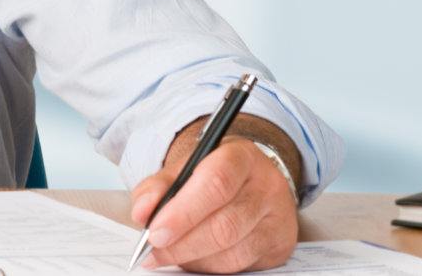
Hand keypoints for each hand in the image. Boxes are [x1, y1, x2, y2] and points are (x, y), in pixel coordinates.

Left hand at [130, 136, 298, 272]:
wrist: (252, 180)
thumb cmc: (214, 174)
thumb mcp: (184, 168)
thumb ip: (158, 187)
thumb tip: (141, 213)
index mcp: (241, 156)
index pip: (215, 184)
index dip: (182, 213)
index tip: (154, 231)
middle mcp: (267, 186)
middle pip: (225, 224)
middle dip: (182, 243)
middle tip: (153, 251)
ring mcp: (278, 218)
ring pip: (234, 251)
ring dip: (193, 258)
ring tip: (167, 255)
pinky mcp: (280, 244)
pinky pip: (242, 264)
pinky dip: (210, 266)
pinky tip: (192, 259)